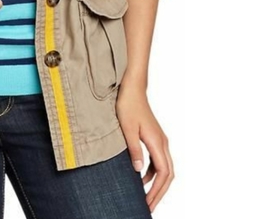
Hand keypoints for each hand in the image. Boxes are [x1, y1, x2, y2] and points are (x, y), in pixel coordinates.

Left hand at [116, 84, 174, 212]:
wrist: (132, 88)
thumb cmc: (128, 105)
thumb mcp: (126, 128)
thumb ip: (133, 149)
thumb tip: (138, 171)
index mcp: (157, 142)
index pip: (163, 174)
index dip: (157, 191)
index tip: (147, 204)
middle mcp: (162, 142)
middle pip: (168, 175)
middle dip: (159, 193)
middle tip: (148, 207)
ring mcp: (159, 140)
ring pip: (164, 169)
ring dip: (156, 184)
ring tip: (145, 197)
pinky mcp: (154, 137)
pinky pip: (158, 161)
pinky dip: (152, 173)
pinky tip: (140, 178)